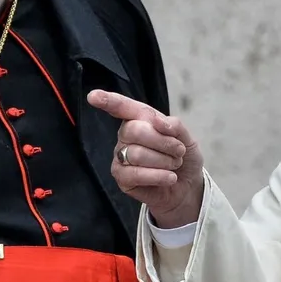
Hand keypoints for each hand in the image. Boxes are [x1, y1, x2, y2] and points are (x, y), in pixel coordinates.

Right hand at [86, 89, 204, 228]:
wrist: (188, 186)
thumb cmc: (182, 157)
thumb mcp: (185, 136)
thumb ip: (173, 125)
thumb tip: (158, 122)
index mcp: (138, 119)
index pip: (121, 107)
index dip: (107, 100)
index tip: (93, 96)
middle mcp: (125, 135)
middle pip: (135, 130)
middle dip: (163, 142)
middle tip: (179, 151)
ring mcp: (121, 156)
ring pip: (137, 153)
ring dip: (164, 161)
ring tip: (174, 165)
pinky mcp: (121, 178)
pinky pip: (135, 174)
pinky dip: (159, 176)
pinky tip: (170, 177)